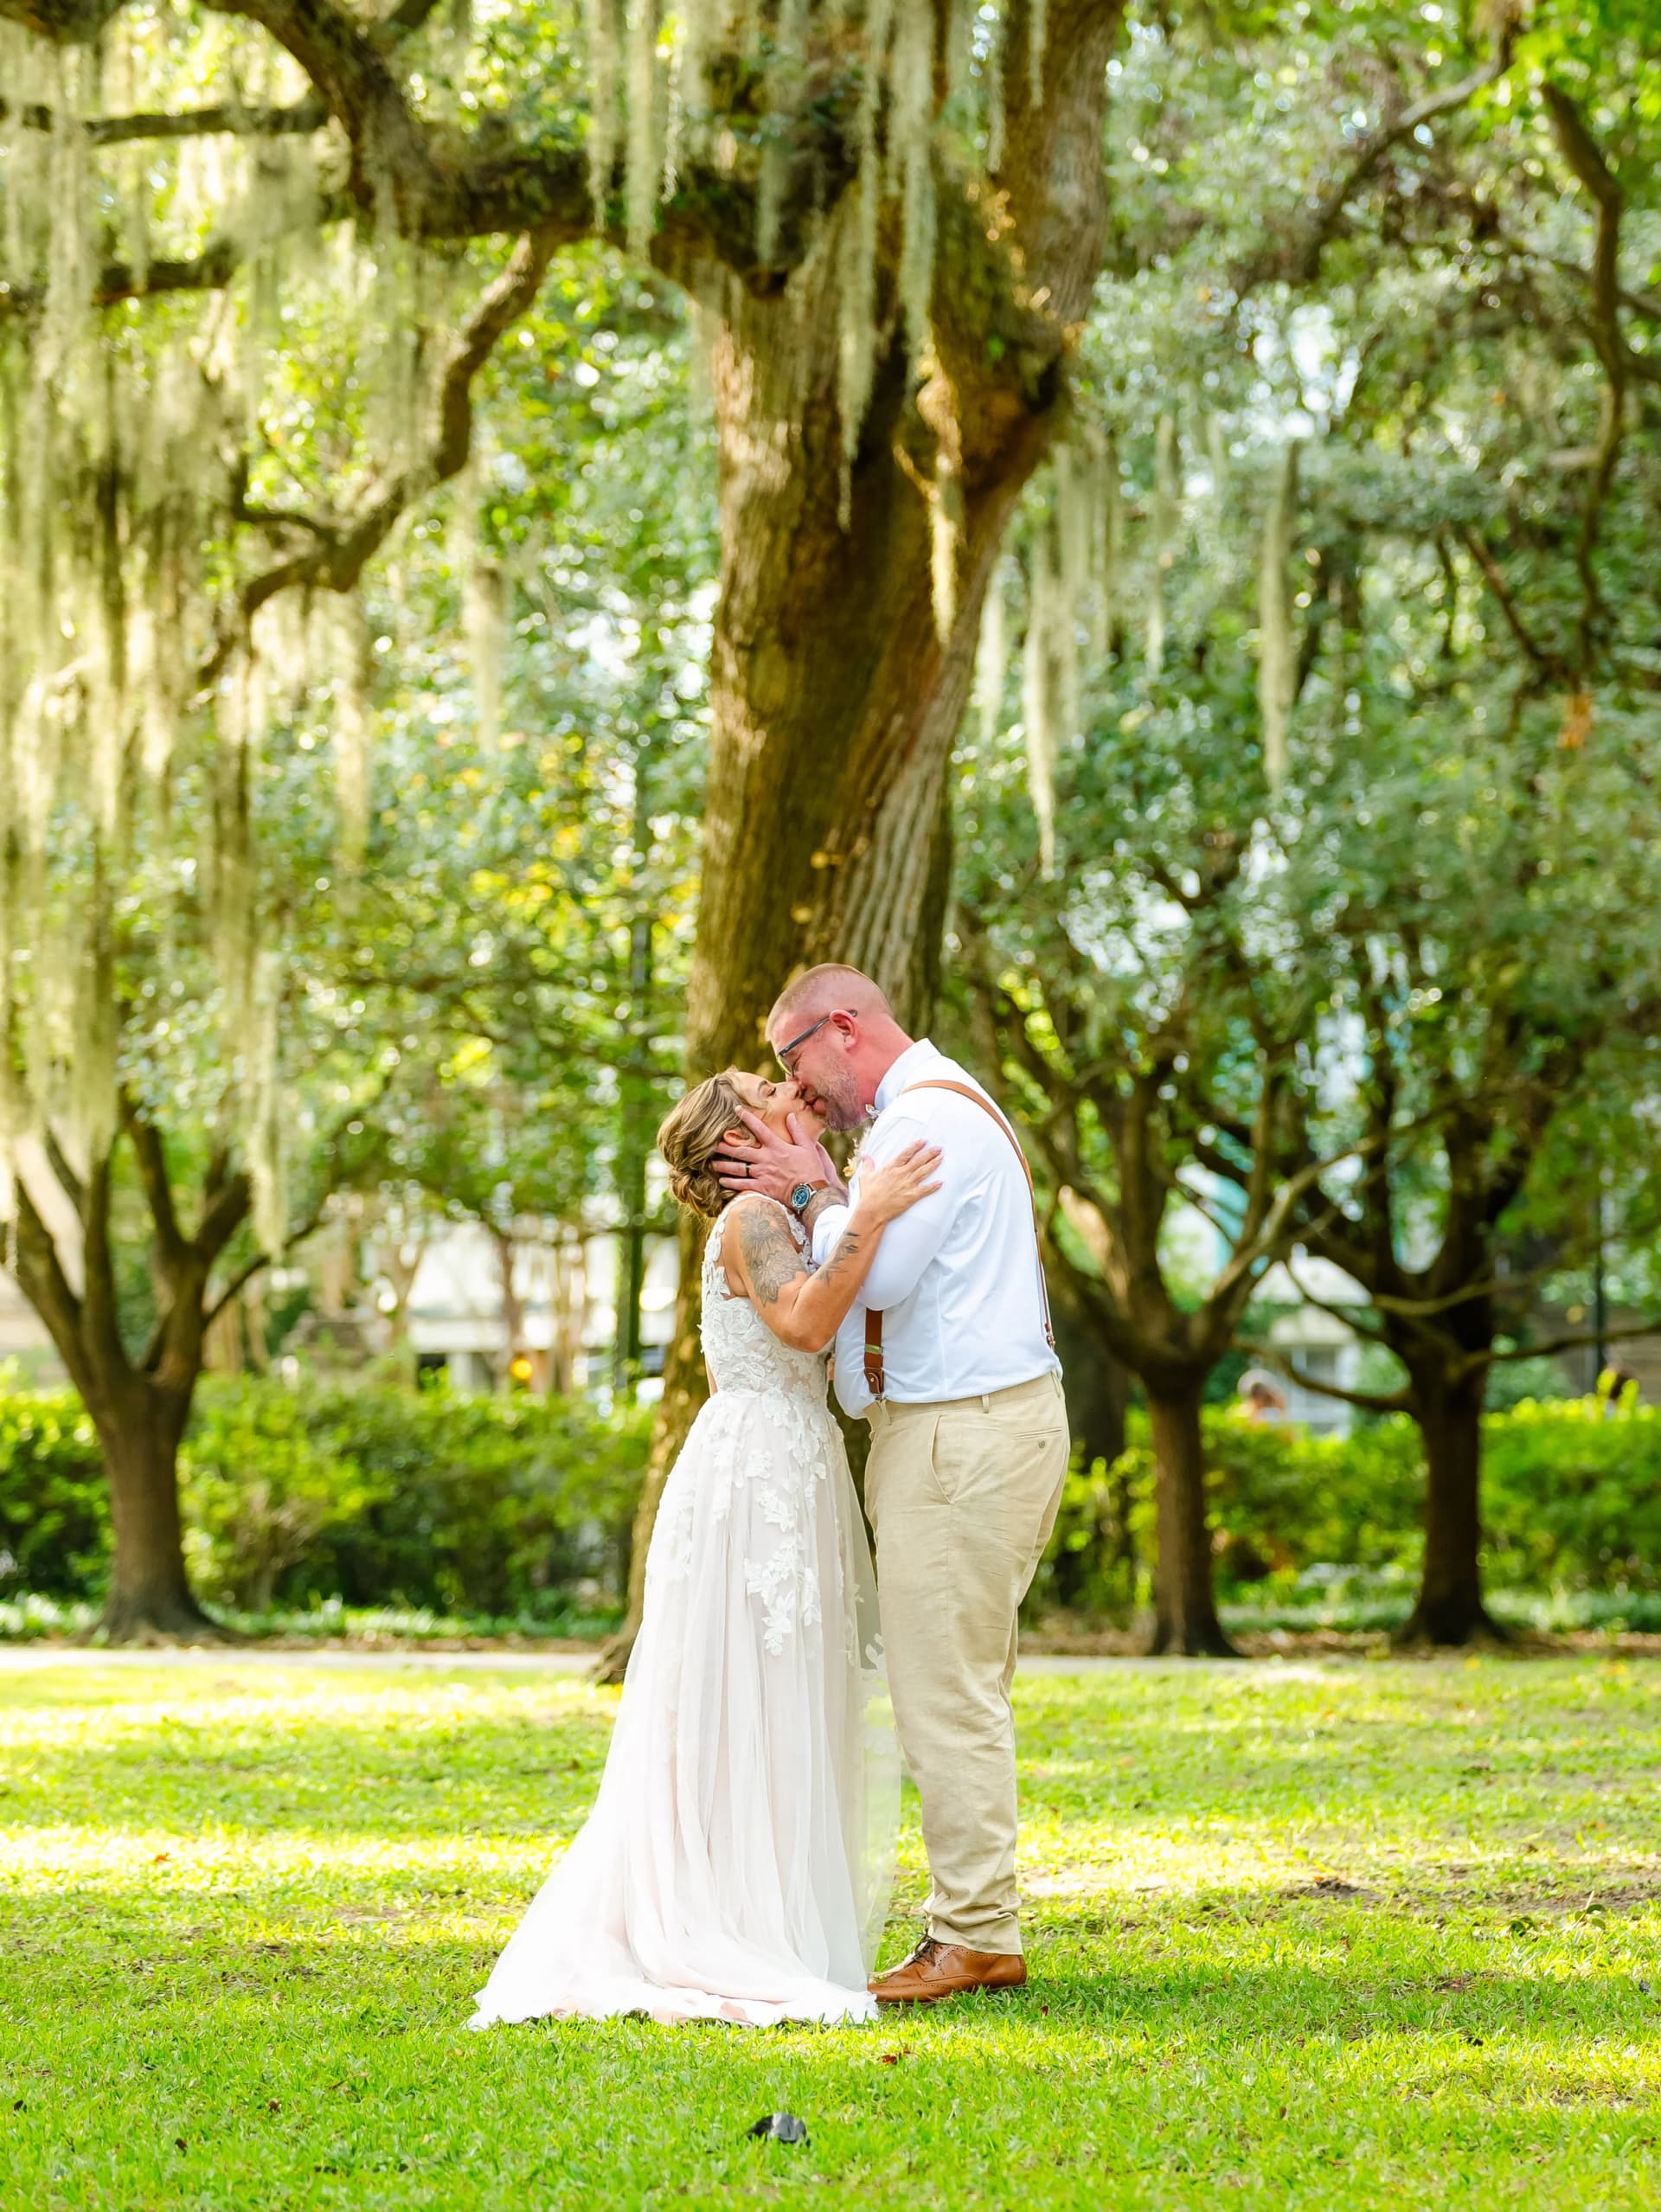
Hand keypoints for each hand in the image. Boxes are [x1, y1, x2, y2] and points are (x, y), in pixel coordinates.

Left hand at [713, 1109, 845, 1204]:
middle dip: (726, 1146)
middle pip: (741, 1150)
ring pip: (738, 1168)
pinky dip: (731, 1183)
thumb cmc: (811, 1169)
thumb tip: (790, 1115)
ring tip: (712, 1163)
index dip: (747, 1118)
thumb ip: (797, 1131)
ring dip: (724, 1165)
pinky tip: (722, 1181)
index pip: (759, 1129)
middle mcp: (766, 1159)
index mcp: (777, 1147)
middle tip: (713, 1143)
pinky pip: (742, 1185)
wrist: (811, 1192)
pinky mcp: (762, 1188)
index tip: (736, 1110)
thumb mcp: (807, 1147)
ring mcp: (762, 1174)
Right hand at [854, 1142, 942, 1225]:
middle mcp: (902, 1174)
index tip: (924, 1141)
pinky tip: (941, 1182)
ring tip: (941, 1158)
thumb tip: (865, 1155)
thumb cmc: (868, 1194)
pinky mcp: (912, 1196)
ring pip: (924, 1172)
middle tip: (939, 1148)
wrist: (872, 1210)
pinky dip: (934, 1186)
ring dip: (934, 1164)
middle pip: (919, 1160)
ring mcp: (908, 1184)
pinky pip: (925, 1190)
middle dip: (930, 1153)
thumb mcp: (865, 1176)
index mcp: (891, 1167)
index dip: (916, 1146)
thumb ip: (867, 1164)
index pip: (906, 1153)